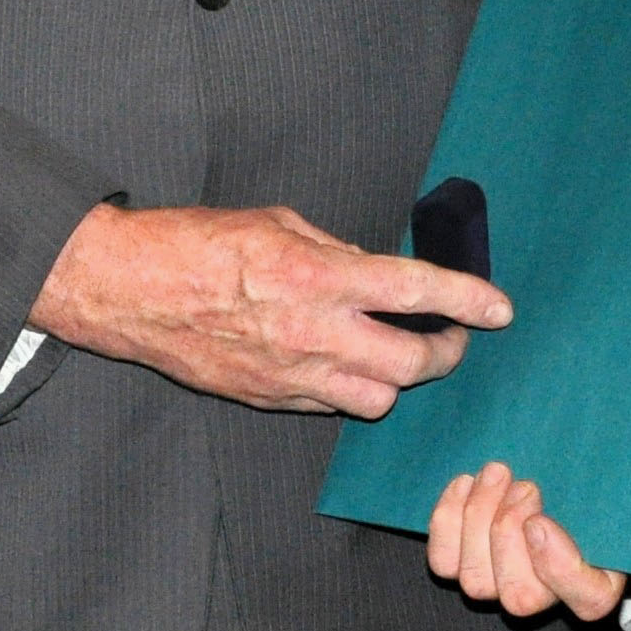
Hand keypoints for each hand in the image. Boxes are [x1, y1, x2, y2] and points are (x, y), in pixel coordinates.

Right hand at [32, 200, 506, 417]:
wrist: (131, 290)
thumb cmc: (197, 244)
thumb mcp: (278, 223)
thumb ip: (337, 251)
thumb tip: (378, 271)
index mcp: (316, 275)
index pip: (415, 293)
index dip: (467, 300)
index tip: (500, 309)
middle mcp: (311, 332)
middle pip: (410, 365)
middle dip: (446, 353)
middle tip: (452, 338)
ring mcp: (290, 375)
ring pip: (378, 400)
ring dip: (398, 379)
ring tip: (398, 356)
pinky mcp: (269, 400)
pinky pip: (332, 407)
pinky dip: (351, 390)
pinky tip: (346, 366)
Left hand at [427, 461, 626, 620]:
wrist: (546, 482)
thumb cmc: (583, 490)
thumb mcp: (606, 492)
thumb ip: (606, 500)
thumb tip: (562, 507)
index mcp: (597, 585)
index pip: (589, 601)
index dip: (560, 567)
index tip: (542, 520)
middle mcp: (545, 598)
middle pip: (519, 596)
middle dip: (511, 531)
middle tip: (524, 486)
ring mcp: (498, 587)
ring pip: (475, 579)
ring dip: (480, 519)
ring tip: (497, 474)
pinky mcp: (460, 569)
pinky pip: (443, 562)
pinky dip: (448, 520)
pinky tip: (466, 483)